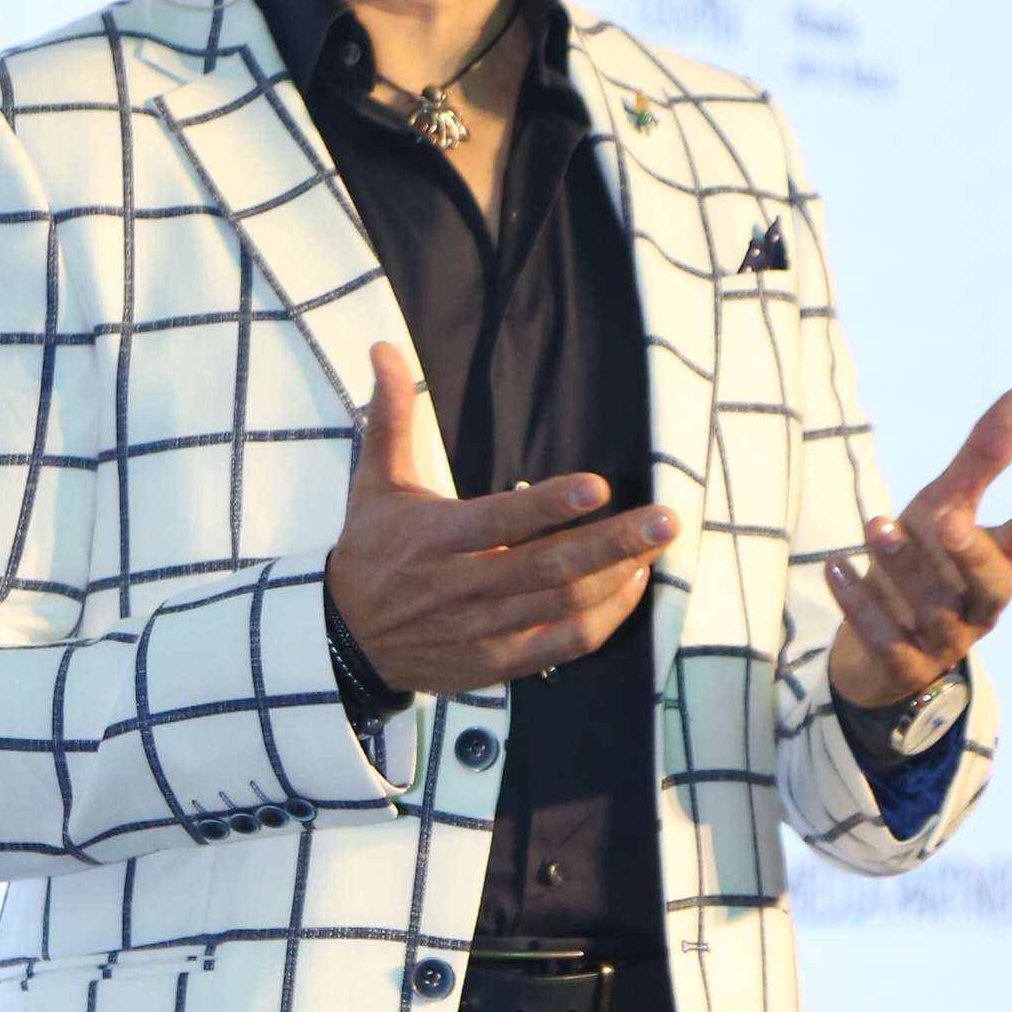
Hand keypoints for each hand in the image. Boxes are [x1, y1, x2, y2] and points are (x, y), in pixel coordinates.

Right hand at [327, 342, 676, 693]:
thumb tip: (384, 349)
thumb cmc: (370, 553)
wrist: (347, 640)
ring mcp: (482, 629)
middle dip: (612, 543)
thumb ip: (391, 417)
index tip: (598, 487)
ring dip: (616, 578)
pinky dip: (601, 621)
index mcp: (436, 537)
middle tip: (664, 520)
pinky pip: (561, 645)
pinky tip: (629, 588)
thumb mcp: (375, 483)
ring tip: (656, 546)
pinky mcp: (495, 662)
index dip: (550, 506)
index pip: (501, 520)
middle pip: (547, 566)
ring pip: (562, 606)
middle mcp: (463, 586)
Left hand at [826, 386, 1011, 709]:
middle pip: (991, 586)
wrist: (875, 647)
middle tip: (948, 521)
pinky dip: (859, 604)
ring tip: (875, 523)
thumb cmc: (923, 562)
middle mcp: (979, 607)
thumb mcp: (947, 504)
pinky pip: (884, 640)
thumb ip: (984, 456)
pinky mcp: (902, 667)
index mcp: (998, 567)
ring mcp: (944, 641)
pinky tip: (835, 566)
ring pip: (932, 608)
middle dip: (971, 554)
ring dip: (902, 565)